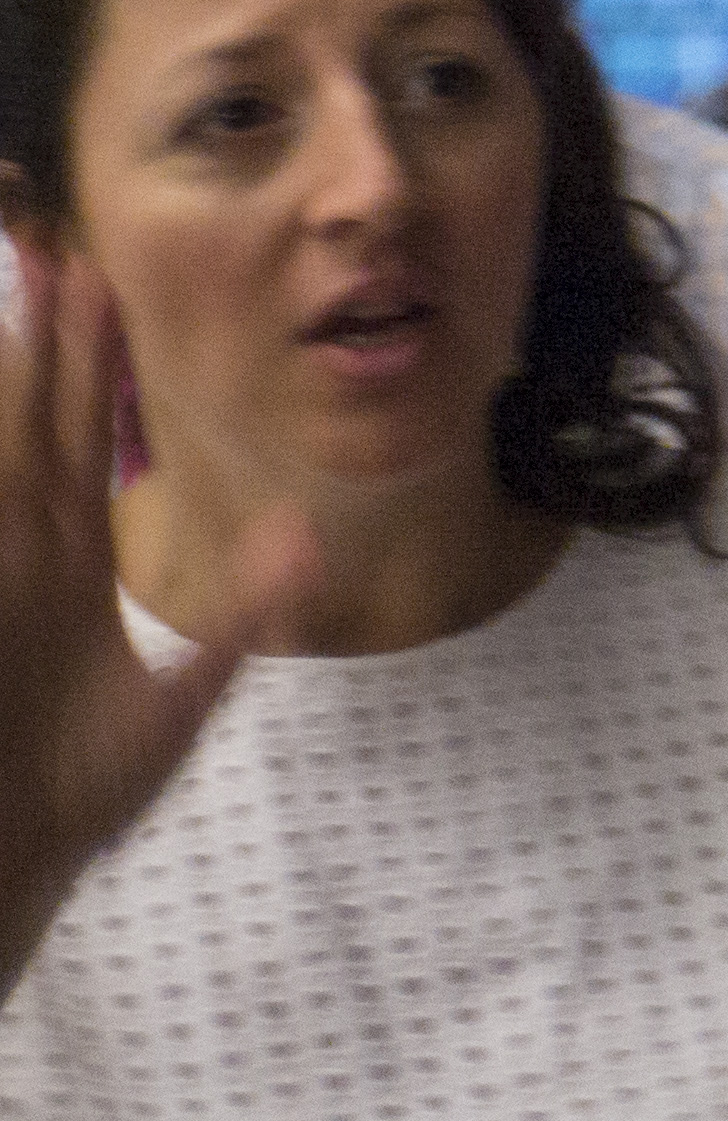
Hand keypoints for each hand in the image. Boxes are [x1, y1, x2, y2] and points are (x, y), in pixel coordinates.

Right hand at [2, 249, 308, 931]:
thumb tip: (303, 537)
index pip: (77, 438)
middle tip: (54, 244)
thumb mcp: (178, 709)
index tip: (103, 278)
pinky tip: (5, 401)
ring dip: (5, 378)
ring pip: (0, 452)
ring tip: (25, 294)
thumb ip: (244, 619)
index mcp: (65, 564)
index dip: (87, 360)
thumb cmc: (74, 799)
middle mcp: (19, 555)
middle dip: (40, 339)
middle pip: (29, 423)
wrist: (0, 877)